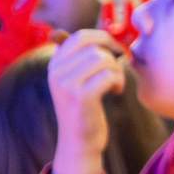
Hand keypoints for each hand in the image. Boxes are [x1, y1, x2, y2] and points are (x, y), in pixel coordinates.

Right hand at [47, 31, 128, 173]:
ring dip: (117, 70)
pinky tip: (115, 92)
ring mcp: (66, 84)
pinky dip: (118, 81)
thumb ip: (77, 57)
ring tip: (115, 84)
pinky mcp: (81, 97)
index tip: (114, 53)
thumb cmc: (85, 108)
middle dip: (112, 53)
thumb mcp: (76, 79)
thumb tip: (70, 31)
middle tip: (118, 68)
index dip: (103, 39)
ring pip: (103, 59)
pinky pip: (109, 74)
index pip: (79, 36)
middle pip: (93, 45)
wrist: (79, 142)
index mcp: (54, 64)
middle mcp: (56, 72)